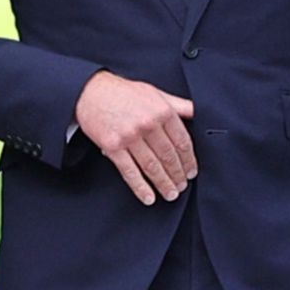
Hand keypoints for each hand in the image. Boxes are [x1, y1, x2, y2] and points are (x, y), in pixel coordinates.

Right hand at [75, 70, 198, 204]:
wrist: (90, 92)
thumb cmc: (124, 92)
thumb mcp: (156, 93)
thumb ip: (178, 105)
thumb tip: (199, 112)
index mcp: (162, 111)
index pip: (182, 142)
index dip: (189, 161)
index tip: (192, 172)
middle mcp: (148, 124)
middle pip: (169, 157)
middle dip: (178, 175)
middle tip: (182, 186)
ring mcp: (129, 137)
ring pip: (152, 167)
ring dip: (163, 184)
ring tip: (171, 194)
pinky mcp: (112, 147)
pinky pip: (130, 172)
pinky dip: (141, 187)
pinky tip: (149, 197)